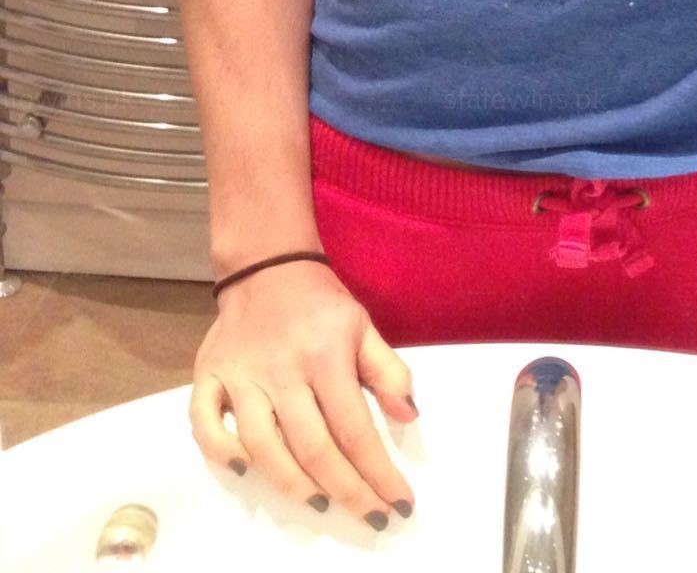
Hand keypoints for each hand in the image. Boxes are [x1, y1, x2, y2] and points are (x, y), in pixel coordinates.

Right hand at [188, 259, 417, 532]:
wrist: (267, 266)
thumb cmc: (320, 304)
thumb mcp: (364, 327)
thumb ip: (388, 371)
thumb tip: (408, 417)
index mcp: (326, 356)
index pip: (354, 429)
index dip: (377, 472)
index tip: (397, 503)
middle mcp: (283, 369)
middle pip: (312, 446)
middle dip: (344, 490)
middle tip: (367, 515)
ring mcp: (241, 373)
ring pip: (261, 443)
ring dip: (290, 482)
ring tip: (320, 502)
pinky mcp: (209, 374)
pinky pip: (205, 421)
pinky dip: (220, 450)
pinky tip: (244, 469)